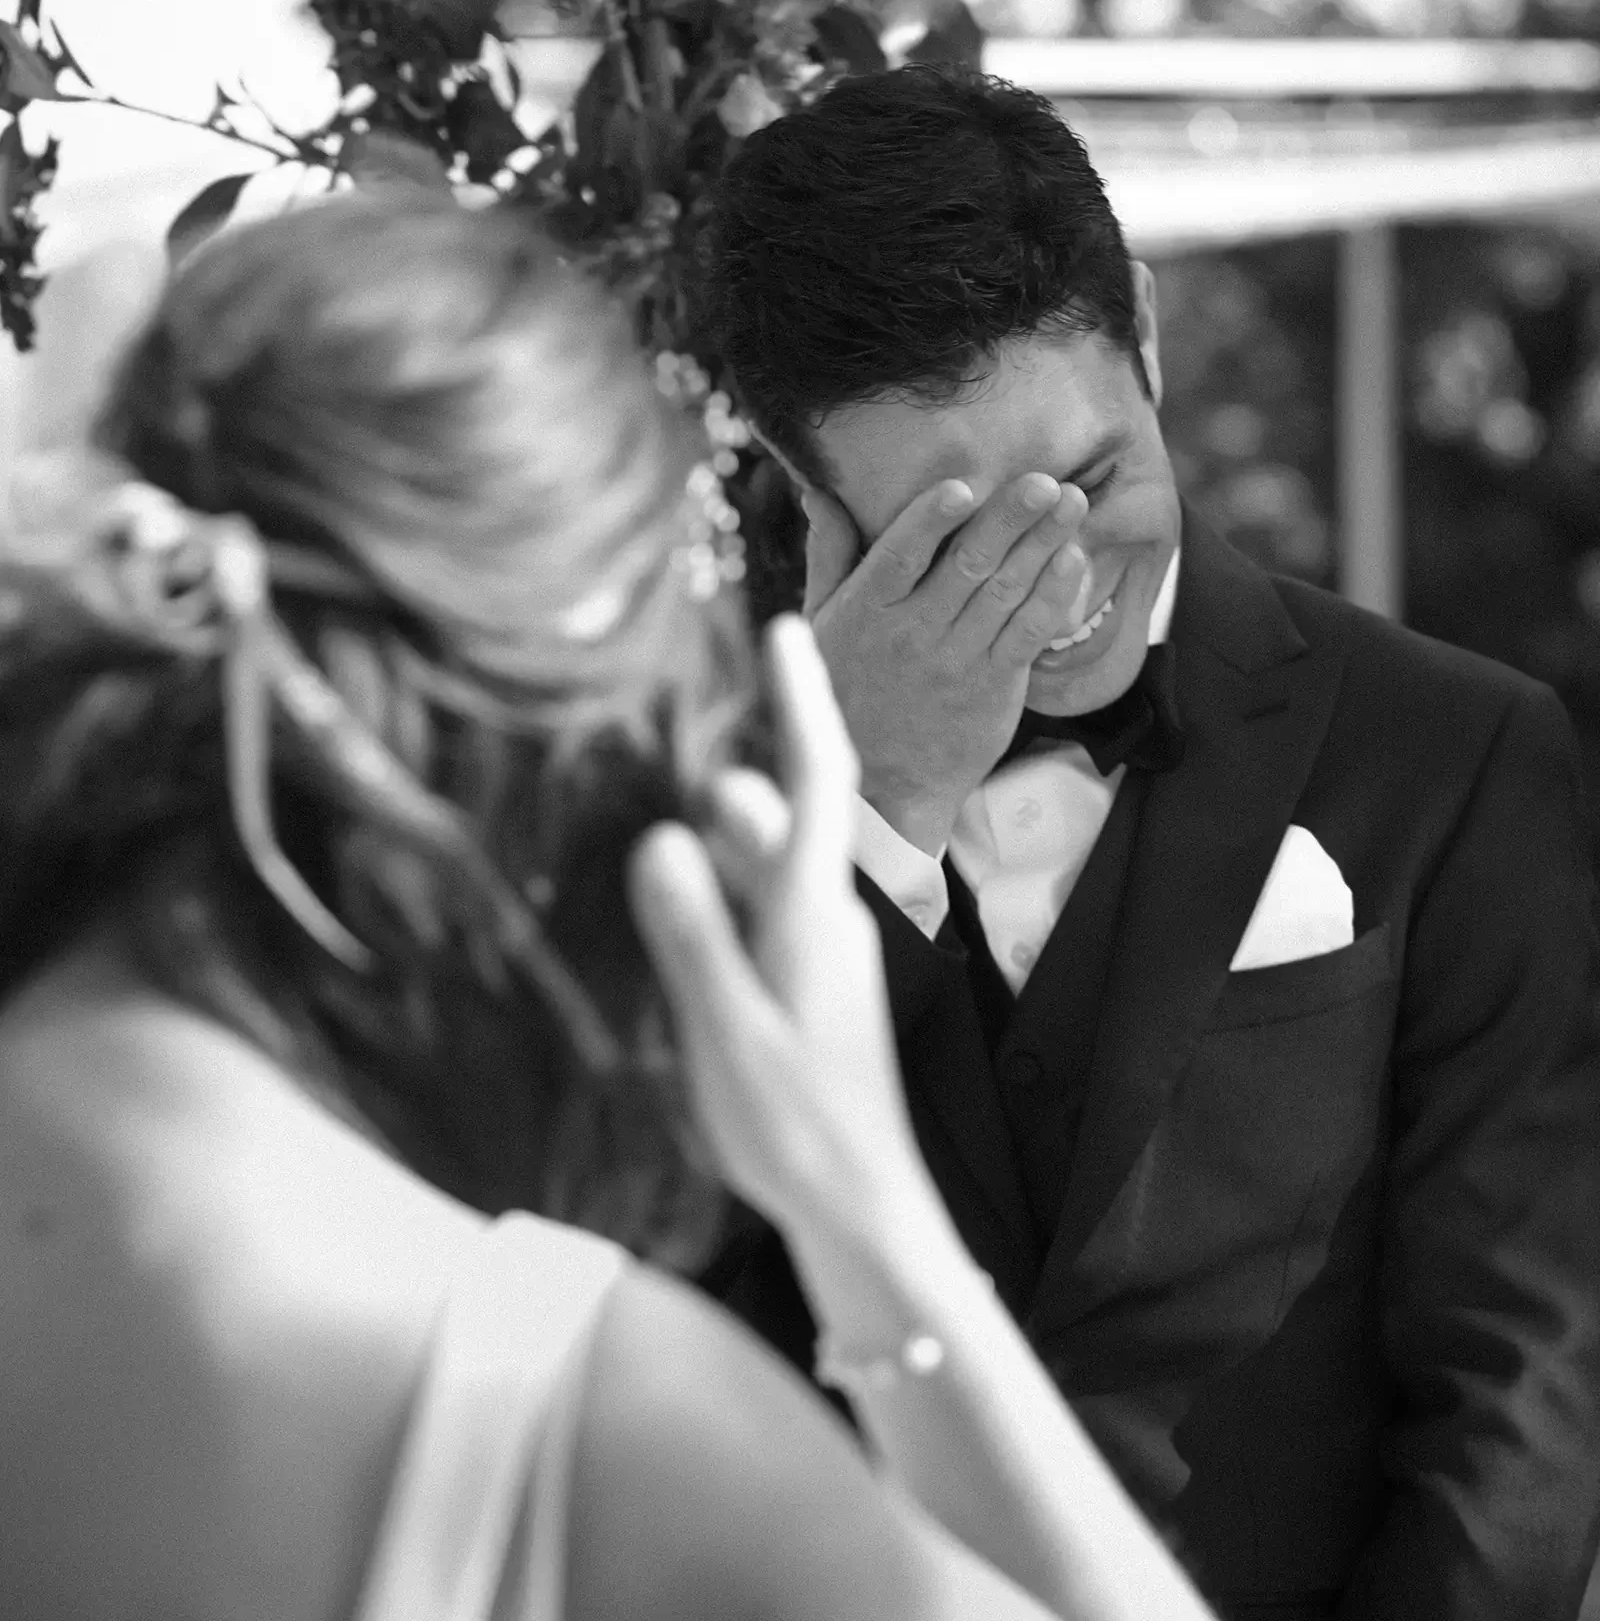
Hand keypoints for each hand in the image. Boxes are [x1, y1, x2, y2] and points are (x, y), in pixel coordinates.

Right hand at [627, 615, 925, 1236]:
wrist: (863, 1210)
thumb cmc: (796, 1129)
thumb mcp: (728, 1032)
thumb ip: (692, 936)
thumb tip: (659, 835)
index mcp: (810, 914)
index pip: (812, 780)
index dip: (800, 700)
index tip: (783, 628)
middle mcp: (823, 919)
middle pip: (781, 814)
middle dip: (731, 775)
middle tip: (667, 743)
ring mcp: (820, 954)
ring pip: (766, 865)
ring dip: (720, 839)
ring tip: (654, 829)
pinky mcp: (810, 988)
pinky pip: (762, 910)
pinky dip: (722, 891)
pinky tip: (679, 916)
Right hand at [800, 476, 1091, 854]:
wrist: (881, 785)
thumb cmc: (847, 690)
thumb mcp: (821, 622)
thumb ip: (828, 553)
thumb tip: (819, 491)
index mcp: (867, 611)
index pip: (899, 556)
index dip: (930, 521)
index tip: (961, 487)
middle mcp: (914, 633)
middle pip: (967, 565)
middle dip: (1010, 519)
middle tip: (1045, 481)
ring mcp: (957, 660)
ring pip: (1005, 592)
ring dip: (1042, 544)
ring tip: (1072, 502)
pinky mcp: (994, 684)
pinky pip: (1028, 633)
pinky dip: (1053, 596)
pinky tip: (1071, 559)